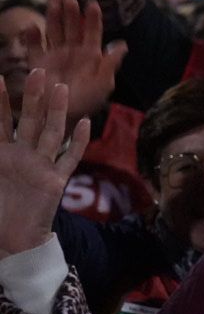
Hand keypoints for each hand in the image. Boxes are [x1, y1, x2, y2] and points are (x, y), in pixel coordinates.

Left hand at [0, 71, 90, 257]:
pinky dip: (77, 142)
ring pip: (50, 133)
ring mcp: (40, 167)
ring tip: (61, 88)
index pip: (0, 123)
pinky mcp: (55, 183)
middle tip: (38, 71)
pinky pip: (69, 159)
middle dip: (33, 97)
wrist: (10, 242)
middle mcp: (22, 156)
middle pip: (29, 121)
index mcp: (0, 156)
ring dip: (56, 112)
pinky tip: (84, 124)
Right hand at [27, 0, 126, 122]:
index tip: (92, 3)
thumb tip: (122, 45)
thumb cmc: (87, 101)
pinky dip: (31, 36)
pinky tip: (31, 26)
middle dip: (71, 11)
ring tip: (54, 2)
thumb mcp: (103, 83)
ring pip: (54, 30)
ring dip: (53, 16)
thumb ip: (110, 63)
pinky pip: (34, 46)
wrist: (62, 115)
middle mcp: (73, 51)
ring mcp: (55, 55)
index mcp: (91, 55)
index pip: (93, 32)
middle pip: (72, 26)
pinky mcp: (38, 62)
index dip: (93, 18)